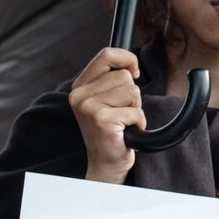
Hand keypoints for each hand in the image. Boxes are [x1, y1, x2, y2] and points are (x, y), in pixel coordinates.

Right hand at [70, 47, 144, 183]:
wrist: (105, 163)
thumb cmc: (111, 131)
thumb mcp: (106, 99)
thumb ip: (112, 79)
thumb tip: (132, 67)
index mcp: (79, 87)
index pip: (107, 54)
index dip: (127, 59)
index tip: (135, 73)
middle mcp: (79, 95)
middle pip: (124, 76)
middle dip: (132, 95)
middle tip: (121, 113)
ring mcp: (88, 108)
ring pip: (132, 92)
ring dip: (135, 109)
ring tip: (123, 122)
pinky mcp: (102, 120)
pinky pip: (136, 112)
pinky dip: (138, 123)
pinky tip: (125, 133)